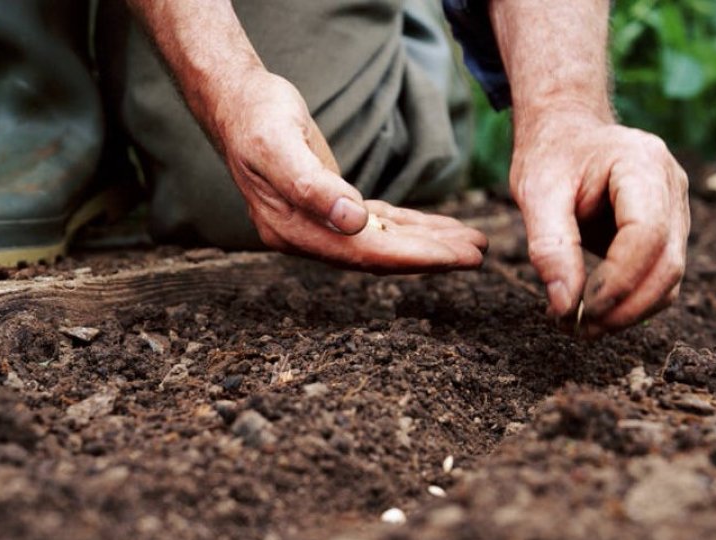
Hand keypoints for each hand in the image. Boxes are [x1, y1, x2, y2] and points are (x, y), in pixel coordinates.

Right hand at [213, 67, 486, 272]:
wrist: (237, 105)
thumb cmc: (257, 120)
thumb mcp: (280, 147)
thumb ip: (313, 187)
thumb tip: (353, 222)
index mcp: (296, 231)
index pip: (367, 254)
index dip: (415, 257)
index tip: (457, 258)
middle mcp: (310, 236)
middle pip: (381, 254)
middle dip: (432, 255)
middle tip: (478, 253)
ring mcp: (321, 225)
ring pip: (385, 241)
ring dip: (427, 242)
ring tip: (471, 242)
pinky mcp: (332, 207)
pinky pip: (378, 223)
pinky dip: (410, 226)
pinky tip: (437, 227)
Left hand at [510, 110, 689, 335]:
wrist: (566, 134)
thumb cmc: (550, 156)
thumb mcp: (536, 192)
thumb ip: (549, 247)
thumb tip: (563, 306)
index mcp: (643, 164)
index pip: (647, 234)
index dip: (616, 281)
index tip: (575, 310)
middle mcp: (672, 187)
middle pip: (667, 265)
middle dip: (623, 308)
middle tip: (574, 330)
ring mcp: (676, 210)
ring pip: (669, 280)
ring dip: (627, 313)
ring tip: (577, 326)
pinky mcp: (667, 232)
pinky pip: (658, 279)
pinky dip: (629, 303)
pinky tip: (591, 311)